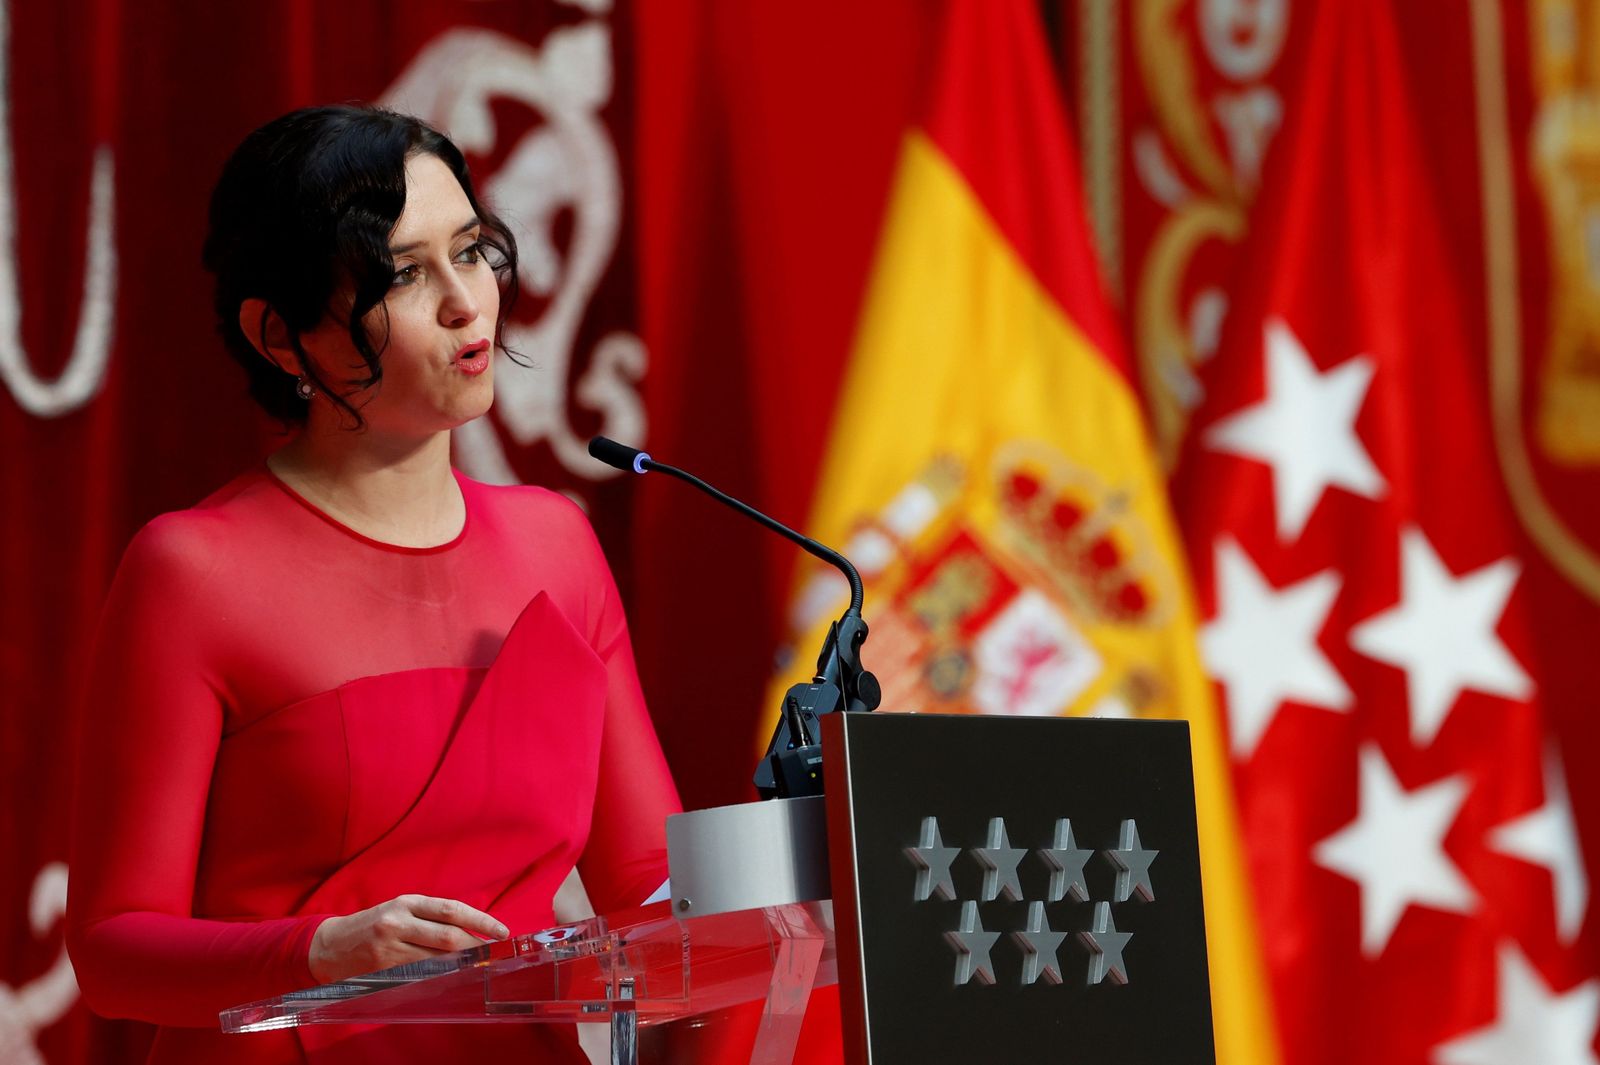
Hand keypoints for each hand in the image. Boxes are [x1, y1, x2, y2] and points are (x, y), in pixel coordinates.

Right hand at [307, 894, 509, 983]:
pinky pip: (421, 974)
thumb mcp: (401, 909)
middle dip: (476, 947)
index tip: (501, 931)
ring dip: (462, 964)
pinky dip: (441, 975)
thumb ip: (431, 917)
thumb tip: (471, 931)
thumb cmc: (374, 924)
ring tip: (480, 966)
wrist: (331, 945)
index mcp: (407, 902)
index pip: (451, 909)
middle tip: (494, 954)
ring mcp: (390, 947)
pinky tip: (454, 976)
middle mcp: (398, 921)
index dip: (480, 920)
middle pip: (448, 936)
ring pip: (437, 958)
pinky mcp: (384, 969)